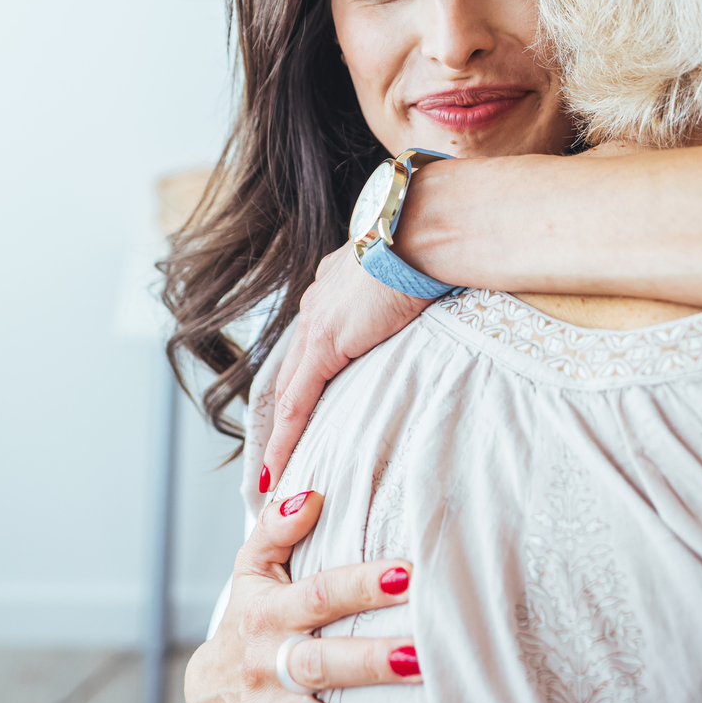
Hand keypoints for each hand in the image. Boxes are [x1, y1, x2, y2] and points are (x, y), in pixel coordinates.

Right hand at [184, 489, 422, 702]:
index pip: (319, 595)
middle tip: (420, 656)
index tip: (407, 575)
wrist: (204, 700)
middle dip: (371, 661)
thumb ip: (276, 528)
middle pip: (321, 662)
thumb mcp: (252, 572)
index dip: (361, 585)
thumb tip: (312, 493)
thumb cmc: (247, 624)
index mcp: (268, 613)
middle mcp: (266, 664)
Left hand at [262, 243, 431, 488]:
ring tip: (273, 473)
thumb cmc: (428, 244)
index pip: (312, 345)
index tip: (302, 409)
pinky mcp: (326, 341)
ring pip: (288, 391)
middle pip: (292, 371)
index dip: (305, 379)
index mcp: (334, 286)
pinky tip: (278, 467)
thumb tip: (416, 305)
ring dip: (280, 433)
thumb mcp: (407, 276)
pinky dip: (285, 438)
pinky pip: (297, 401)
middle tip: (277, 453)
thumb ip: (399, 297)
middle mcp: (316, 302)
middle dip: (284, 413)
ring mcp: (317, 321)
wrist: (423, 229)